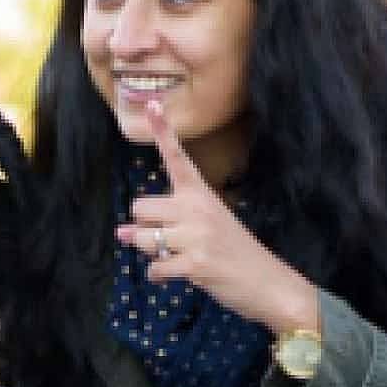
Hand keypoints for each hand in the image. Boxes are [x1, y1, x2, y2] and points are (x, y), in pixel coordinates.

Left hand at [116, 101, 319, 335]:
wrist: (266, 282)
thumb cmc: (231, 252)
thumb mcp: (205, 226)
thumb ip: (164, 224)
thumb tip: (120, 233)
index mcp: (200, 194)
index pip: (177, 158)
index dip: (163, 132)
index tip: (152, 104)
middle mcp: (197, 209)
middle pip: (140, 207)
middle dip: (144, 227)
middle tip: (170, 240)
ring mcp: (197, 236)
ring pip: (142, 238)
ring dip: (150, 253)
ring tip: (176, 256)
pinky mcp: (196, 263)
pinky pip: (155, 268)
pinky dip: (159, 276)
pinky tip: (177, 275)